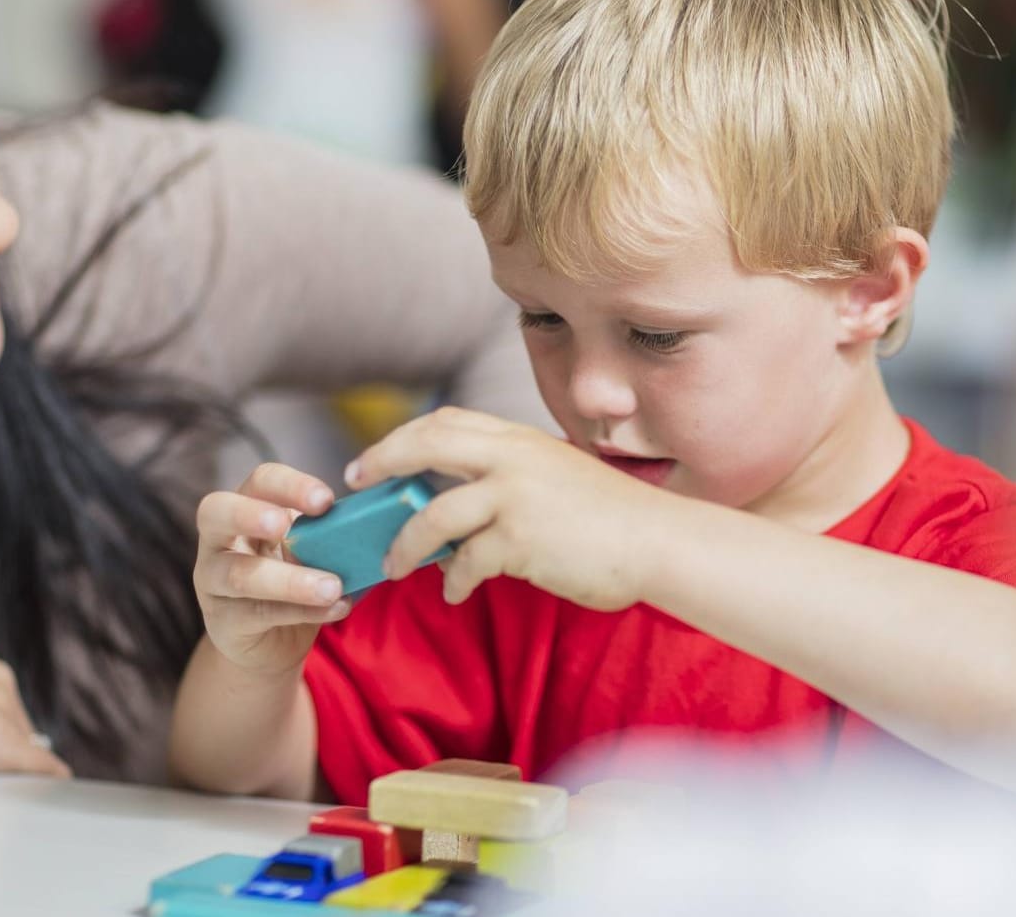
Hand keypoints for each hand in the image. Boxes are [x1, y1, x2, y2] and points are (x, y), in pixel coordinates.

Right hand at [194, 462, 350, 675]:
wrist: (271, 642)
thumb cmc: (294, 580)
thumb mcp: (310, 550)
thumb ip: (331, 535)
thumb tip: (381, 524)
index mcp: (245, 507)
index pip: (258, 481)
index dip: (289, 485)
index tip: (327, 500)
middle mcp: (219, 539)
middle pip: (214, 511)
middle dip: (250, 514)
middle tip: (284, 525)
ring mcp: (213, 581)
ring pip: (239, 574)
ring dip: (290, 580)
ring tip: (333, 586)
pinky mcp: (223, 622)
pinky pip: (259, 614)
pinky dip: (303, 612)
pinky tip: (337, 608)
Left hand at [348, 408, 686, 609]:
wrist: (658, 542)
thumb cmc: (614, 519)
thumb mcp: (558, 476)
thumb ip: (514, 476)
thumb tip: (463, 502)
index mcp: (521, 439)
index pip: (446, 422)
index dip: (402, 438)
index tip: (375, 461)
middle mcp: (513, 459)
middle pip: (424, 446)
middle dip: (381, 465)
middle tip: (356, 492)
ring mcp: (514, 498)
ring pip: (432, 515)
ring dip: (404, 546)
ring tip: (395, 567)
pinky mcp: (520, 540)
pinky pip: (465, 563)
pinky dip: (453, 582)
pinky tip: (456, 594)